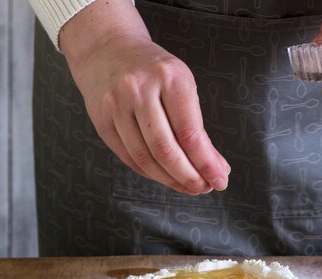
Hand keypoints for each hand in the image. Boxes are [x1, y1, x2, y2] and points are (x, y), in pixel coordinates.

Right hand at [60, 0, 229, 194]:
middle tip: (204, 188)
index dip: (206, 164)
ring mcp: (116, 106)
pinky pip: (128, 157)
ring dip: (170, 180)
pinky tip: (165, 176)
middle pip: (166, 150)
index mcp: (170, 78)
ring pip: (145, 159)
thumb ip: (197, 125)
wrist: (106, 48)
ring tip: (188, 186)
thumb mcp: (182, 84)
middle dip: (189, 177)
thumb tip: (216, 167)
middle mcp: (139, 90)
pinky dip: (150, 173)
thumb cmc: (154, 69)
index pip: (190, 133)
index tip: (220, 180)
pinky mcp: (101, 121)